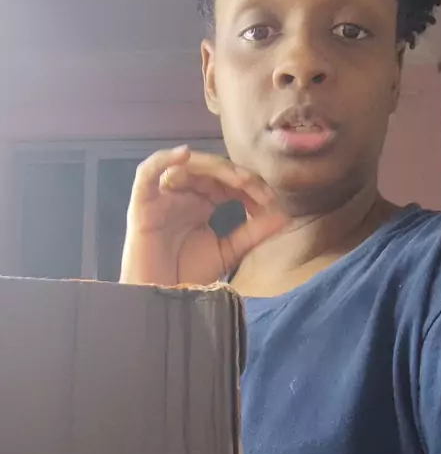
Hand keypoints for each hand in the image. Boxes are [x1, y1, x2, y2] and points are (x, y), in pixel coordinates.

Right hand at [120, 145, 284, 285]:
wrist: (162, 299)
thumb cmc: (189, 276)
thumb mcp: (228, 252)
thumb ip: (252, 233)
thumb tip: (284, 216)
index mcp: (203, 203)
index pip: (228, 183)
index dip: (251, 187)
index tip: (272, 202)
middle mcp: (184, 195)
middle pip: (211, 171)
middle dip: (237, 176)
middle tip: (258, 187)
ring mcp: (163, 196)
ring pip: (187, 166)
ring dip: (214, 167)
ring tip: (238, 178)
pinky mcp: (142, 202)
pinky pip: (148, 171)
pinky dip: (165, 159)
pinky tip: (185, 154)